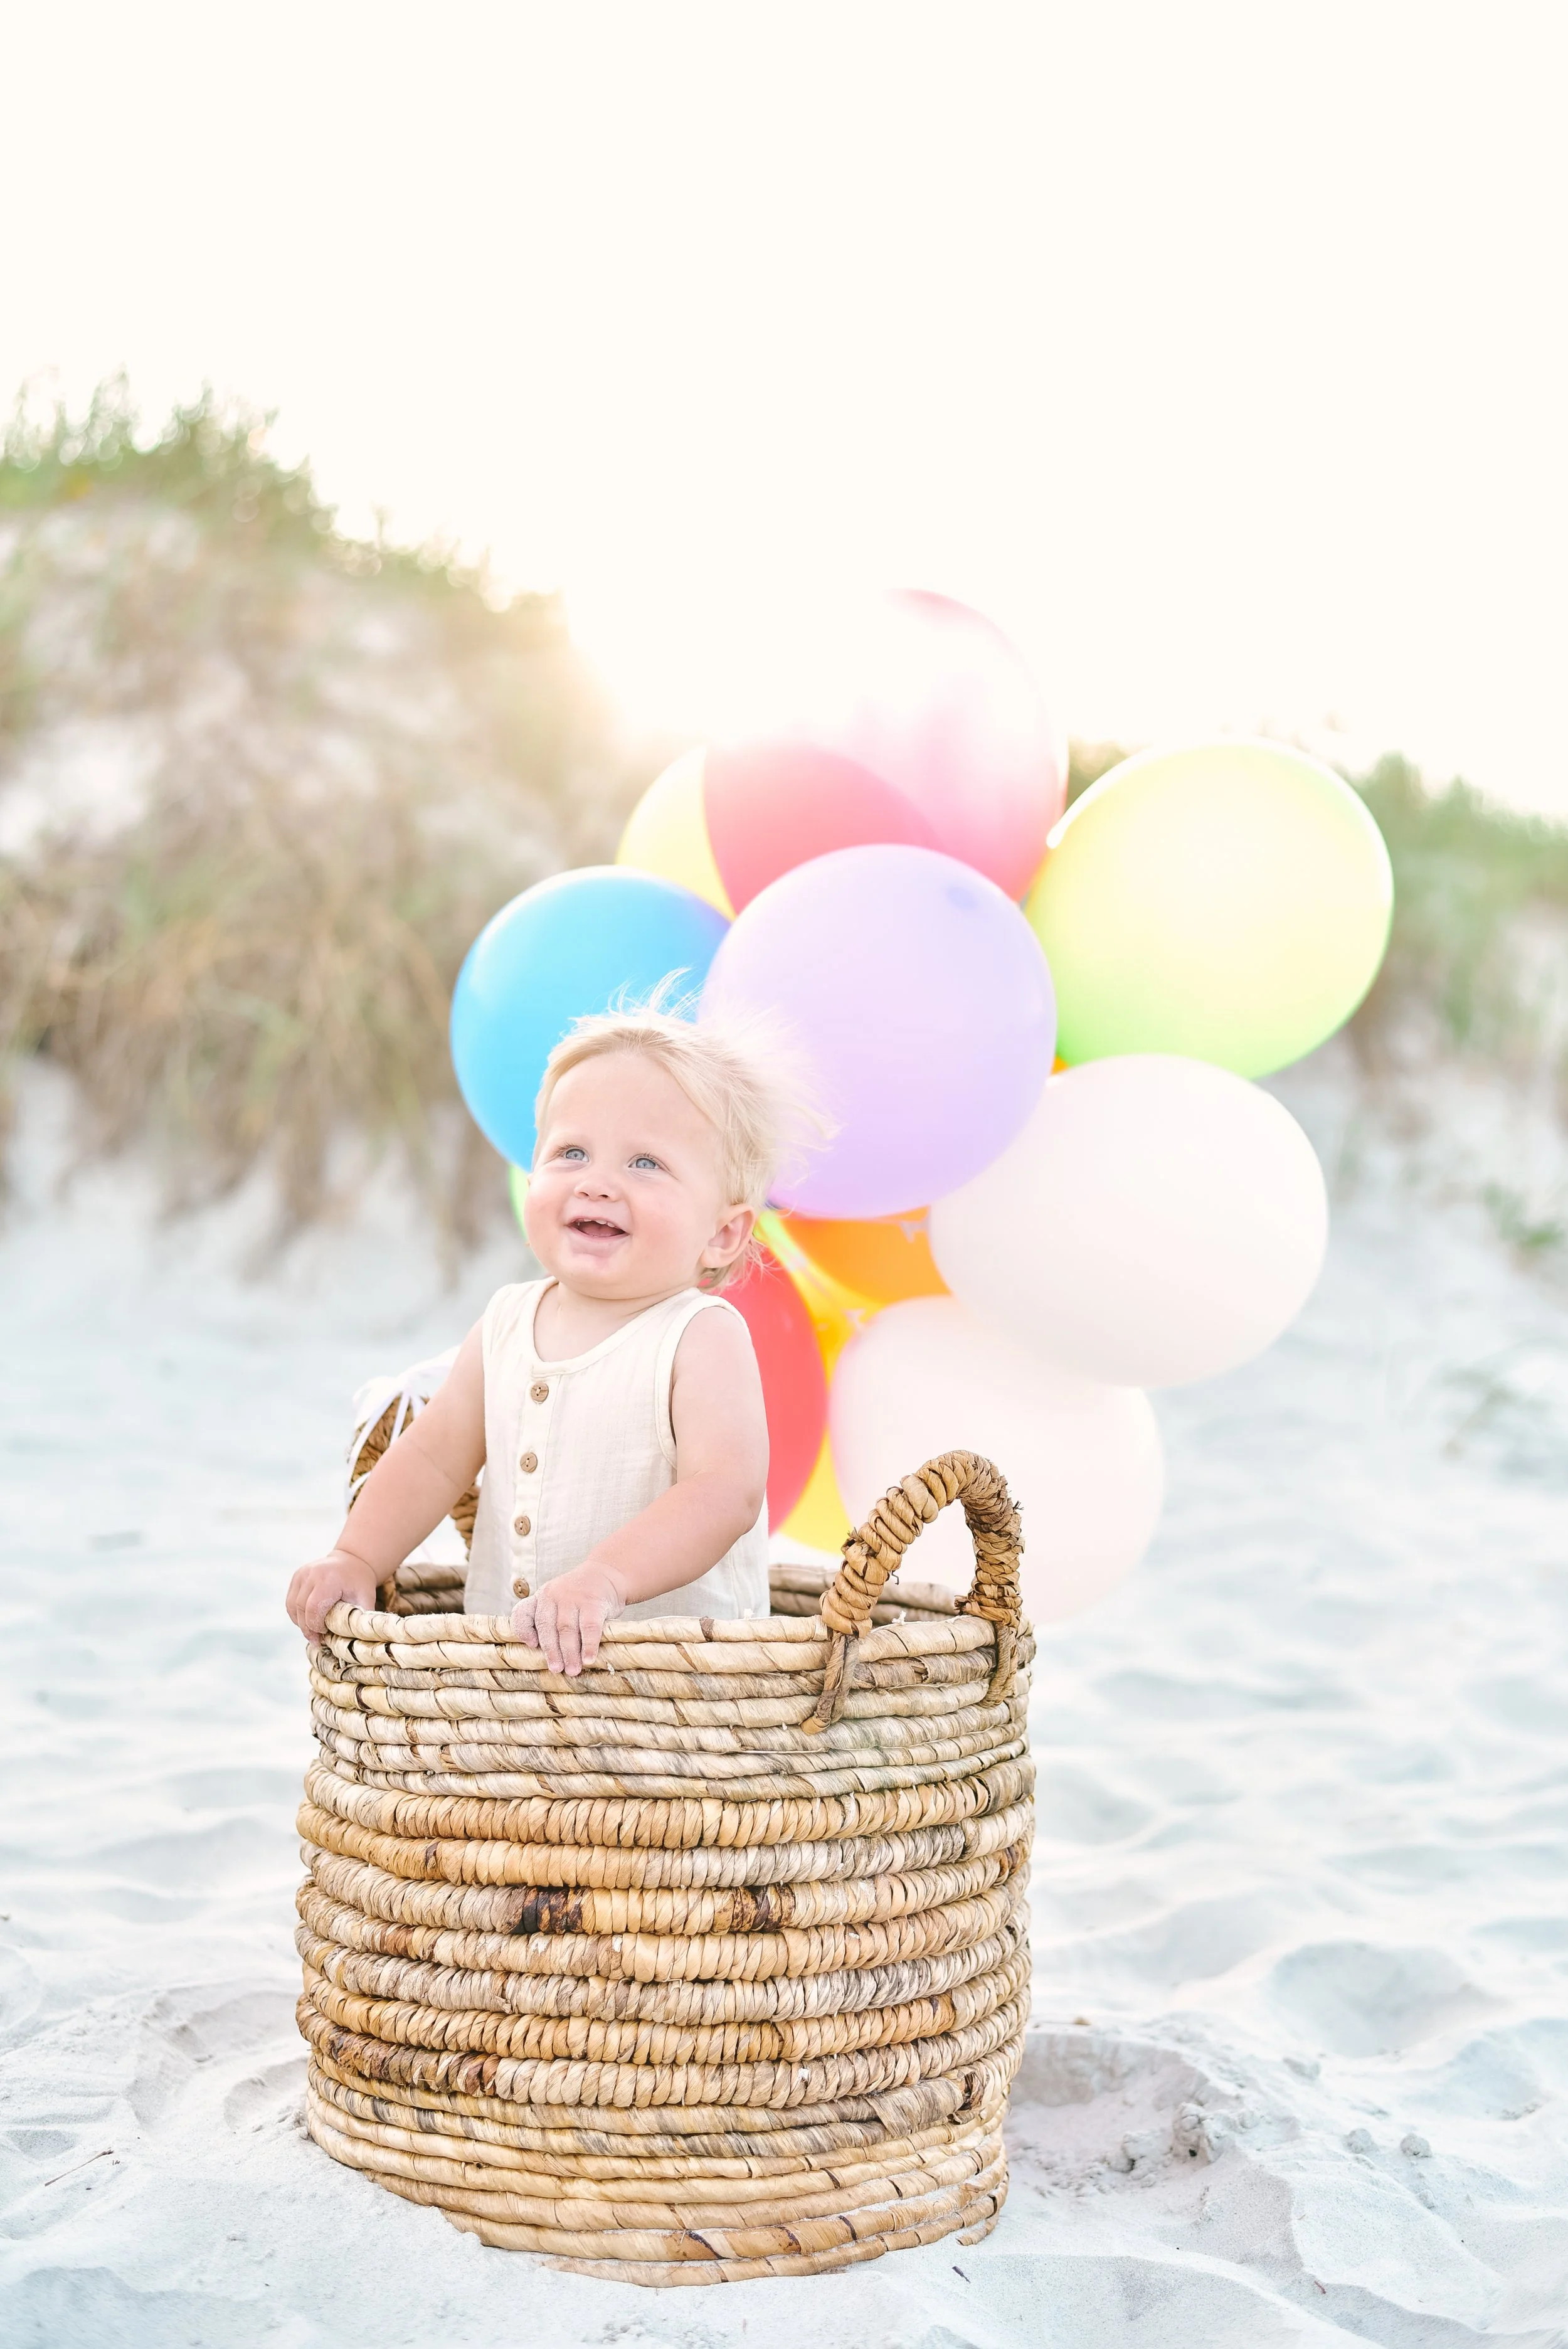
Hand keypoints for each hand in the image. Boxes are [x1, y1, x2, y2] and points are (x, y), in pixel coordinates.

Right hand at [287, 1549, 377, 1641]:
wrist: (352, 1560)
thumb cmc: (359, 1582)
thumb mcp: (365, 1597)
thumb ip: (361, 1617)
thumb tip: (359, 1637)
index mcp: (329, 1579)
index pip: (313, 1608)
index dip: (316, 1626)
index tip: (324, 1637)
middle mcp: (312, 1574)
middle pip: (301, 1608)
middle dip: (307, 1628)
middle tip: (316, 1641)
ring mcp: (302, 1574)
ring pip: (292, 1606)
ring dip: (300, 1622)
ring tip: (312, 1632)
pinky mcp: (297, 1576)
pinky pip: (290, 1601)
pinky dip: (296, 1614)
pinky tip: (307, 1620)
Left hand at [512, 1559, 625, 1675]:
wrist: (607, 1573)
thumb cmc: (581, 1595)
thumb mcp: (560, 1600)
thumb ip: (552, 1620)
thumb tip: (552, 1656)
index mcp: (542, 1597)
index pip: (523, 1612)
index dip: (523, 1630)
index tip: (532, 1645)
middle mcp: (553, 1595)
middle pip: (547, 1627)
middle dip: (552, 1651)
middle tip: (556, 1670)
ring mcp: (573, 1597)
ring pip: (567, 1630)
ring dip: (570, 1653)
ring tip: (573, 1670)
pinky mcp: (593, 1601)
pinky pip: (589, 1627)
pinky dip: (589, 1645)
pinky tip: (589, 1659)